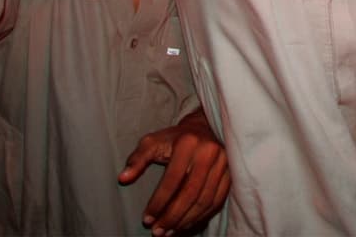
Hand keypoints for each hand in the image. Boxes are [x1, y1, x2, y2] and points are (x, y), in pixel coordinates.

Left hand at [118, 111, 230, 236]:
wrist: (204, 128)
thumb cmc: (174, 138)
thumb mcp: (152, 142)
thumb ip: (137, 159)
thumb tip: (123, 178)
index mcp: (187, 143)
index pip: (172, 179)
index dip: (158, 202)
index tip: (146, 218)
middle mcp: (208, 152)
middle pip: (190, 193)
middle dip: (172, 216)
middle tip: (157, 231)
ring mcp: (223, 163)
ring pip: (205, 200)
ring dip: (186, 221)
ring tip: (169, 232)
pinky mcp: (231, 173)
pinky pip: (217, 201)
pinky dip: (201, 217)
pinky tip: (186, 225)